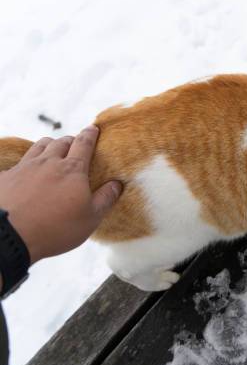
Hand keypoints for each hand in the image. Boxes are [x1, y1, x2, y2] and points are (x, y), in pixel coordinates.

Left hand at [0, 125, 121, 263]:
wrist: (11, 236)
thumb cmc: (56, 228)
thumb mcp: (90, 217)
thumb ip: (105, 198)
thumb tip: (117, 184)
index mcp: (73, 170)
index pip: (84, 144)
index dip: (90, 134)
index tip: (94, 128)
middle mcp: (48, 163)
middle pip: (61, 142)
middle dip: (70, 140)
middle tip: (75, 144)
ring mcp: (25, 168)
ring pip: (39, 146)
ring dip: (49, 145)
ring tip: (53, 151)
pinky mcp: (7, 177)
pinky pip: (19, 162)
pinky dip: (28, 162)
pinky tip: (28, 172)